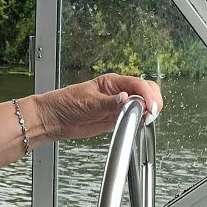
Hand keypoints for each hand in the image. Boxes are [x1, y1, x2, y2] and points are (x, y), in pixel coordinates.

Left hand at [33, 73, 163, 142]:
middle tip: (150, 114)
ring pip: (142, 105)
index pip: (138, 84)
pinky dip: (139, 121)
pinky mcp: (116, 119)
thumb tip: (126, 99)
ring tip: (142, 120)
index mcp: (112, 82)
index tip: (150, 106)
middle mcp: (118, 92)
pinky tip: (137, 125)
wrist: (54, 119)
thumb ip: (108, 103)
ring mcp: (118, 106)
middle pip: (146, 91)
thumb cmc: (65, 103)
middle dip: (152, 101)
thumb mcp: (88, 102)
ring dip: (147, 112)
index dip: (148, 94)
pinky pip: (134, 118)